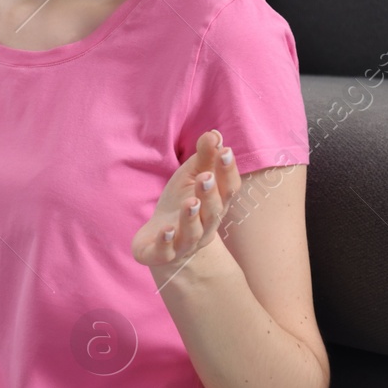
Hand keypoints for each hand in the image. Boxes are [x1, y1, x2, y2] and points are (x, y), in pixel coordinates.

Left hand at [131, 129, 239, 274]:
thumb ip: (204, 157)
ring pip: (193, 232)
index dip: (228, 172)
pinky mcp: (163, 253)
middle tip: (206, 177)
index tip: (225, 151)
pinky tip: (165, 230)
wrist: (159, 240)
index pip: (228, 189)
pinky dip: (166, 241)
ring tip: (189, 202)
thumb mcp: (191, 177)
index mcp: (215, 204)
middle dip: (210, 194)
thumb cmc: (180, 203)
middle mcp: (205, 225)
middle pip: (212, 211)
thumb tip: (214, 134)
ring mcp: (185, 242)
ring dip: (191, 217)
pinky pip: (166, 250)